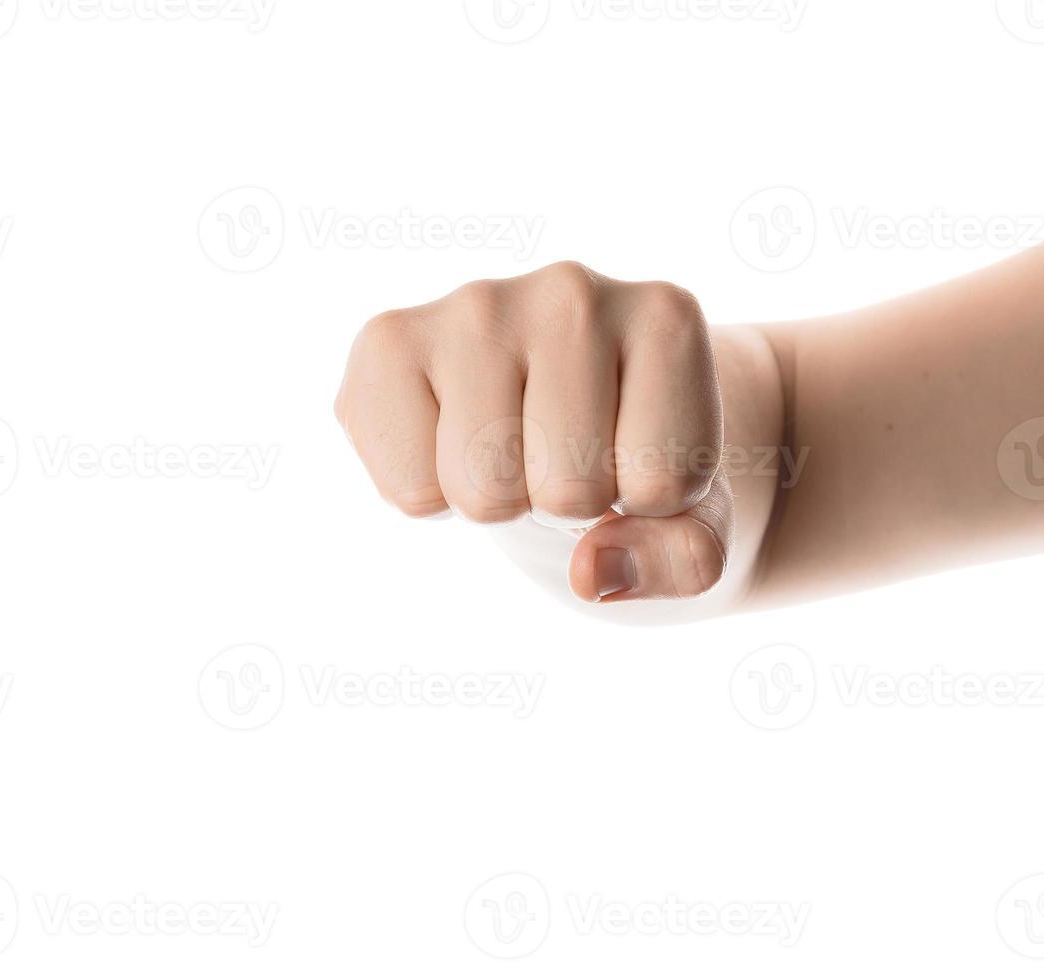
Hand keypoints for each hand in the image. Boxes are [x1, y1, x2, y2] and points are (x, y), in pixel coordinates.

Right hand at [334, 262, 732, 603]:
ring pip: (484, 490)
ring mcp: (473, 306)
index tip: (633, 456)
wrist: (551, 407)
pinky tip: (449, 438)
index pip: (662, 482)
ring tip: (508, 445)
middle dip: (563, 505)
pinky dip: (427, 497)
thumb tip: (589, 574)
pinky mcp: (388, 340)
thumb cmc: (629, 456)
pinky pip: (409, 488)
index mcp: (666, 319)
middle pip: (566, 489)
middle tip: (558, 455)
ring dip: (495, 502)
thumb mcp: (689, 520)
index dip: (648, 504)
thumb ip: (685, 560)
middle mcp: (570, 290)